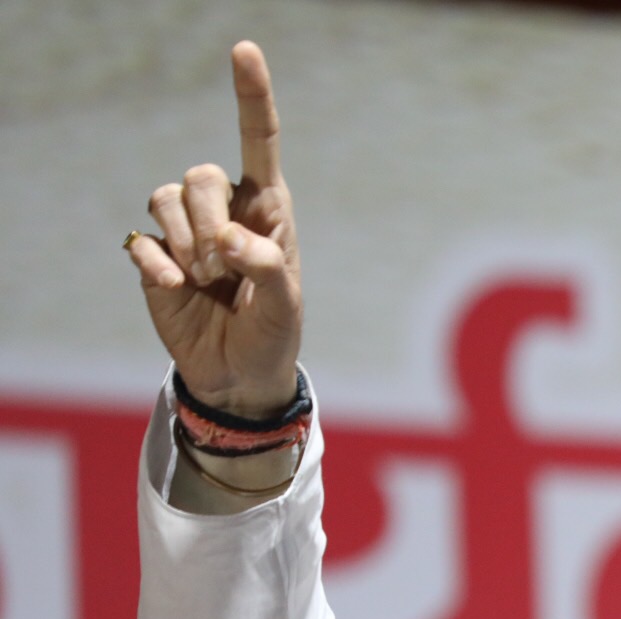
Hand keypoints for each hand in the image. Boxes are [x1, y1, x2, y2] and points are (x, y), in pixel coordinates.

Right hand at [125, 41, 300, 418]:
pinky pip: (144, 239)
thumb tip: (229, 240)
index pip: (258, 141)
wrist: (239, 374)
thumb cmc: (272, 334)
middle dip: (208, 221)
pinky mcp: (156, 255)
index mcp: (268, 210)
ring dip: (186, 243)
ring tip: (207, 281)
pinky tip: (178, 289)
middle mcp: (225, 210)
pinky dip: (159, 264)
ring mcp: (186, 230)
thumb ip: (266, 267)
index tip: (243, 49)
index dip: (250, 95)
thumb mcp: (284, 306)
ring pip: (166, 197)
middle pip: (200, 175)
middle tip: (224, 268)